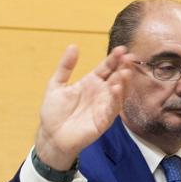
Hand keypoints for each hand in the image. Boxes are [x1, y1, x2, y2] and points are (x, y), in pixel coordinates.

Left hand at [34, 45, 135, 169]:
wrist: (51, 135)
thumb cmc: (54, 112)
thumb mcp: (56, 85)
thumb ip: (65, 66)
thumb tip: (73, 46)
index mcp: (91, 82)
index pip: (106, 67)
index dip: (114, 59)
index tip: (121, 49)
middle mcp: (101, 92)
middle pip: (116, 77)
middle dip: (123, 67)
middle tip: (129, 57)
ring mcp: (104, 105)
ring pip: (118, 91)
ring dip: (123, 82)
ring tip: (125, 71)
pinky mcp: (103, 120)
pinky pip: (112, 108)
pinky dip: (116, 99)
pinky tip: (116, 89)